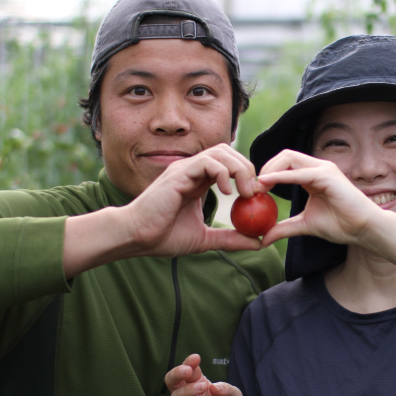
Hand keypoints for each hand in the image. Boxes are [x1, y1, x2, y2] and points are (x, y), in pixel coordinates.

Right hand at [64, 144, 262, 276]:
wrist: (136, 238)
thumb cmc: (162, 237)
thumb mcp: (204, 239)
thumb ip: (230, 239)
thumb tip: (258, 243)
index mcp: (198, 181)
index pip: (228, 164)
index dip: (247, 174)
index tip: (259, 195)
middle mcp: (192, 170)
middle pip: (228, 152)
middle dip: (247, 168)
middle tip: (255, 192)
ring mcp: (184, 169)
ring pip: (220, 152)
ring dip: (239, 169)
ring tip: (245, 192)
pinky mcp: (178, 174)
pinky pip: (206, 161)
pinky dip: (223, 172)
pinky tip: (227, 192)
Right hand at [165, 354, 247, 395]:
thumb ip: (226, 389)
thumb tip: (213, 386)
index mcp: (198, 383)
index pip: (188, 370)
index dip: (189, 363)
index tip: (196, 358)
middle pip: (172, 381)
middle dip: (176, 373)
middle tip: (187, 370)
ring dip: (186, 391)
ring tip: (202, 388)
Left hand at [257, 150, 395, 267]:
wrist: (363, 229)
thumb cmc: (340, 225)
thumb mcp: (304, 225)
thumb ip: (284, 228)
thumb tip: (262, 240)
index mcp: (312, 176)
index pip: (284, 164)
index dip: (267, 173)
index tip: (253, 190)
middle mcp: (317, 168)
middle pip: (284, 156)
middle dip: (265, 167)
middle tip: (253, 187)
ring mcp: (323, 169)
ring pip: (289, 158)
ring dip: (269, 169)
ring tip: (258, 187)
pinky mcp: (327, 176)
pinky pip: (299, 173)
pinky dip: (281, 177)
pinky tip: (267, 184)